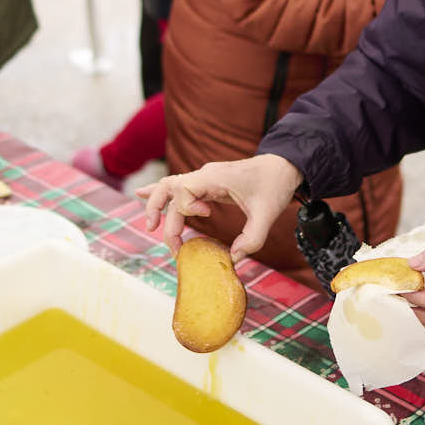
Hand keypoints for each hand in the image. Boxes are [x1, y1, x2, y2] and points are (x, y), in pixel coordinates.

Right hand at [136, 154, 302, 258]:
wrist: (283, 166)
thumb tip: (234, 259)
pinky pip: (178, 187)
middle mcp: (204, 175)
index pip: (182, 188)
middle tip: (169, 242)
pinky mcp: (207, 184)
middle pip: (169, 188)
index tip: (207, 215)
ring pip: (169, 186)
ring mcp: (204, 179)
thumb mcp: (268, 214)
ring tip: (150, 226)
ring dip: (157, 205)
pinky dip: (160, 193)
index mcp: (214, 177)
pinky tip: (141, 194)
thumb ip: (252, 238)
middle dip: (160, 212)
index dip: (188, 207)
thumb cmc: (274, 185)